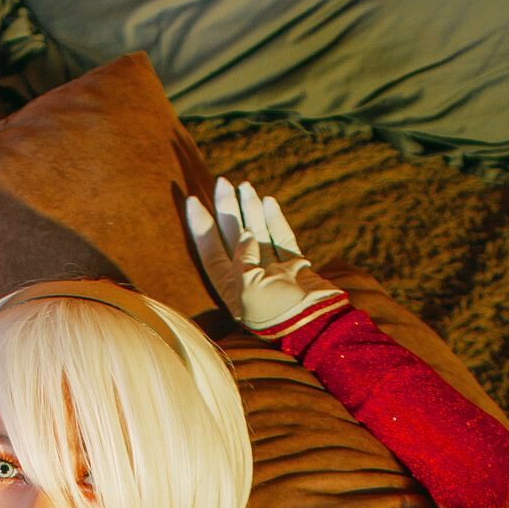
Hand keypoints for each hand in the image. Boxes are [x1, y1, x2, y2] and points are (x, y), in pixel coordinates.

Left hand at [186, 178, 346, 336]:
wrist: (315, 324)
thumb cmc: (277, 313)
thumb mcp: (248, 288)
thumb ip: (242, 259)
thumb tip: (246, 234)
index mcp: (231, 289)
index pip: (210, 253)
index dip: (201, 227)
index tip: (193, 200)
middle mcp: (249, 280)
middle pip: (233, 238)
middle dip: (226, 210)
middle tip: (222, 182)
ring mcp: (272, 273)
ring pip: (257, 234)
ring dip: (250, 209)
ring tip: (245, 185)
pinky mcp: (294, 267)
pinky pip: (281, 238)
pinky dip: (274, 220)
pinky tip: (268, 201)